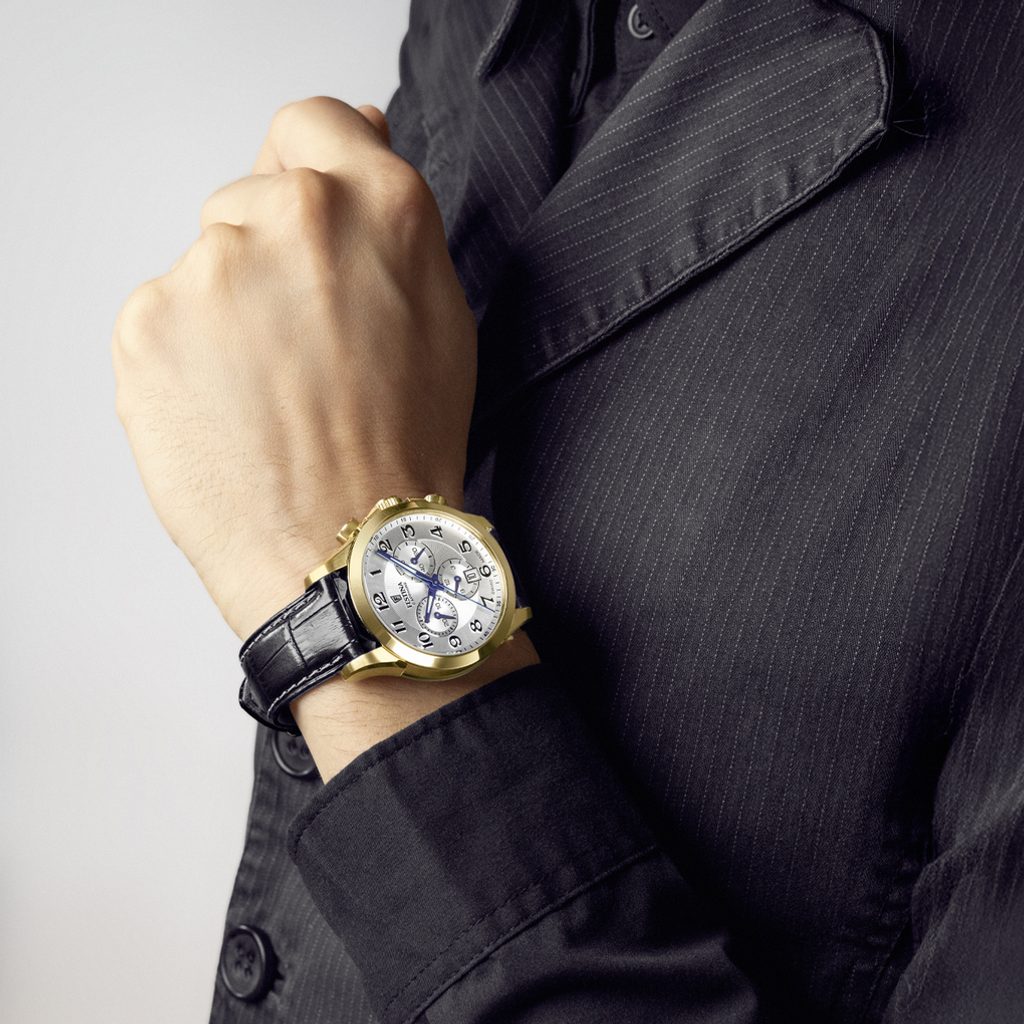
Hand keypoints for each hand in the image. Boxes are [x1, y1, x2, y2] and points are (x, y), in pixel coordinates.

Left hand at [112, 98, 475, 637]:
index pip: (310, 123)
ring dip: (230, 313)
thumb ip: (388, 218)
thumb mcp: (441, 316)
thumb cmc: (404, 448)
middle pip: (250, 198)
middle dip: (272, 257)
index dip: (310, 170)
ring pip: (206, 265)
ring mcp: (210, 269)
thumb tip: (353, 134)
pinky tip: (232, 412)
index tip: (309, 217)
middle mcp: (292, 218)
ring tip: (273, 394)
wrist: (347, 552)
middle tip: (307, 347)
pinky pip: (163, 317)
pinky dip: (187, 357)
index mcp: (379, 206)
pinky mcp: (146, 324)